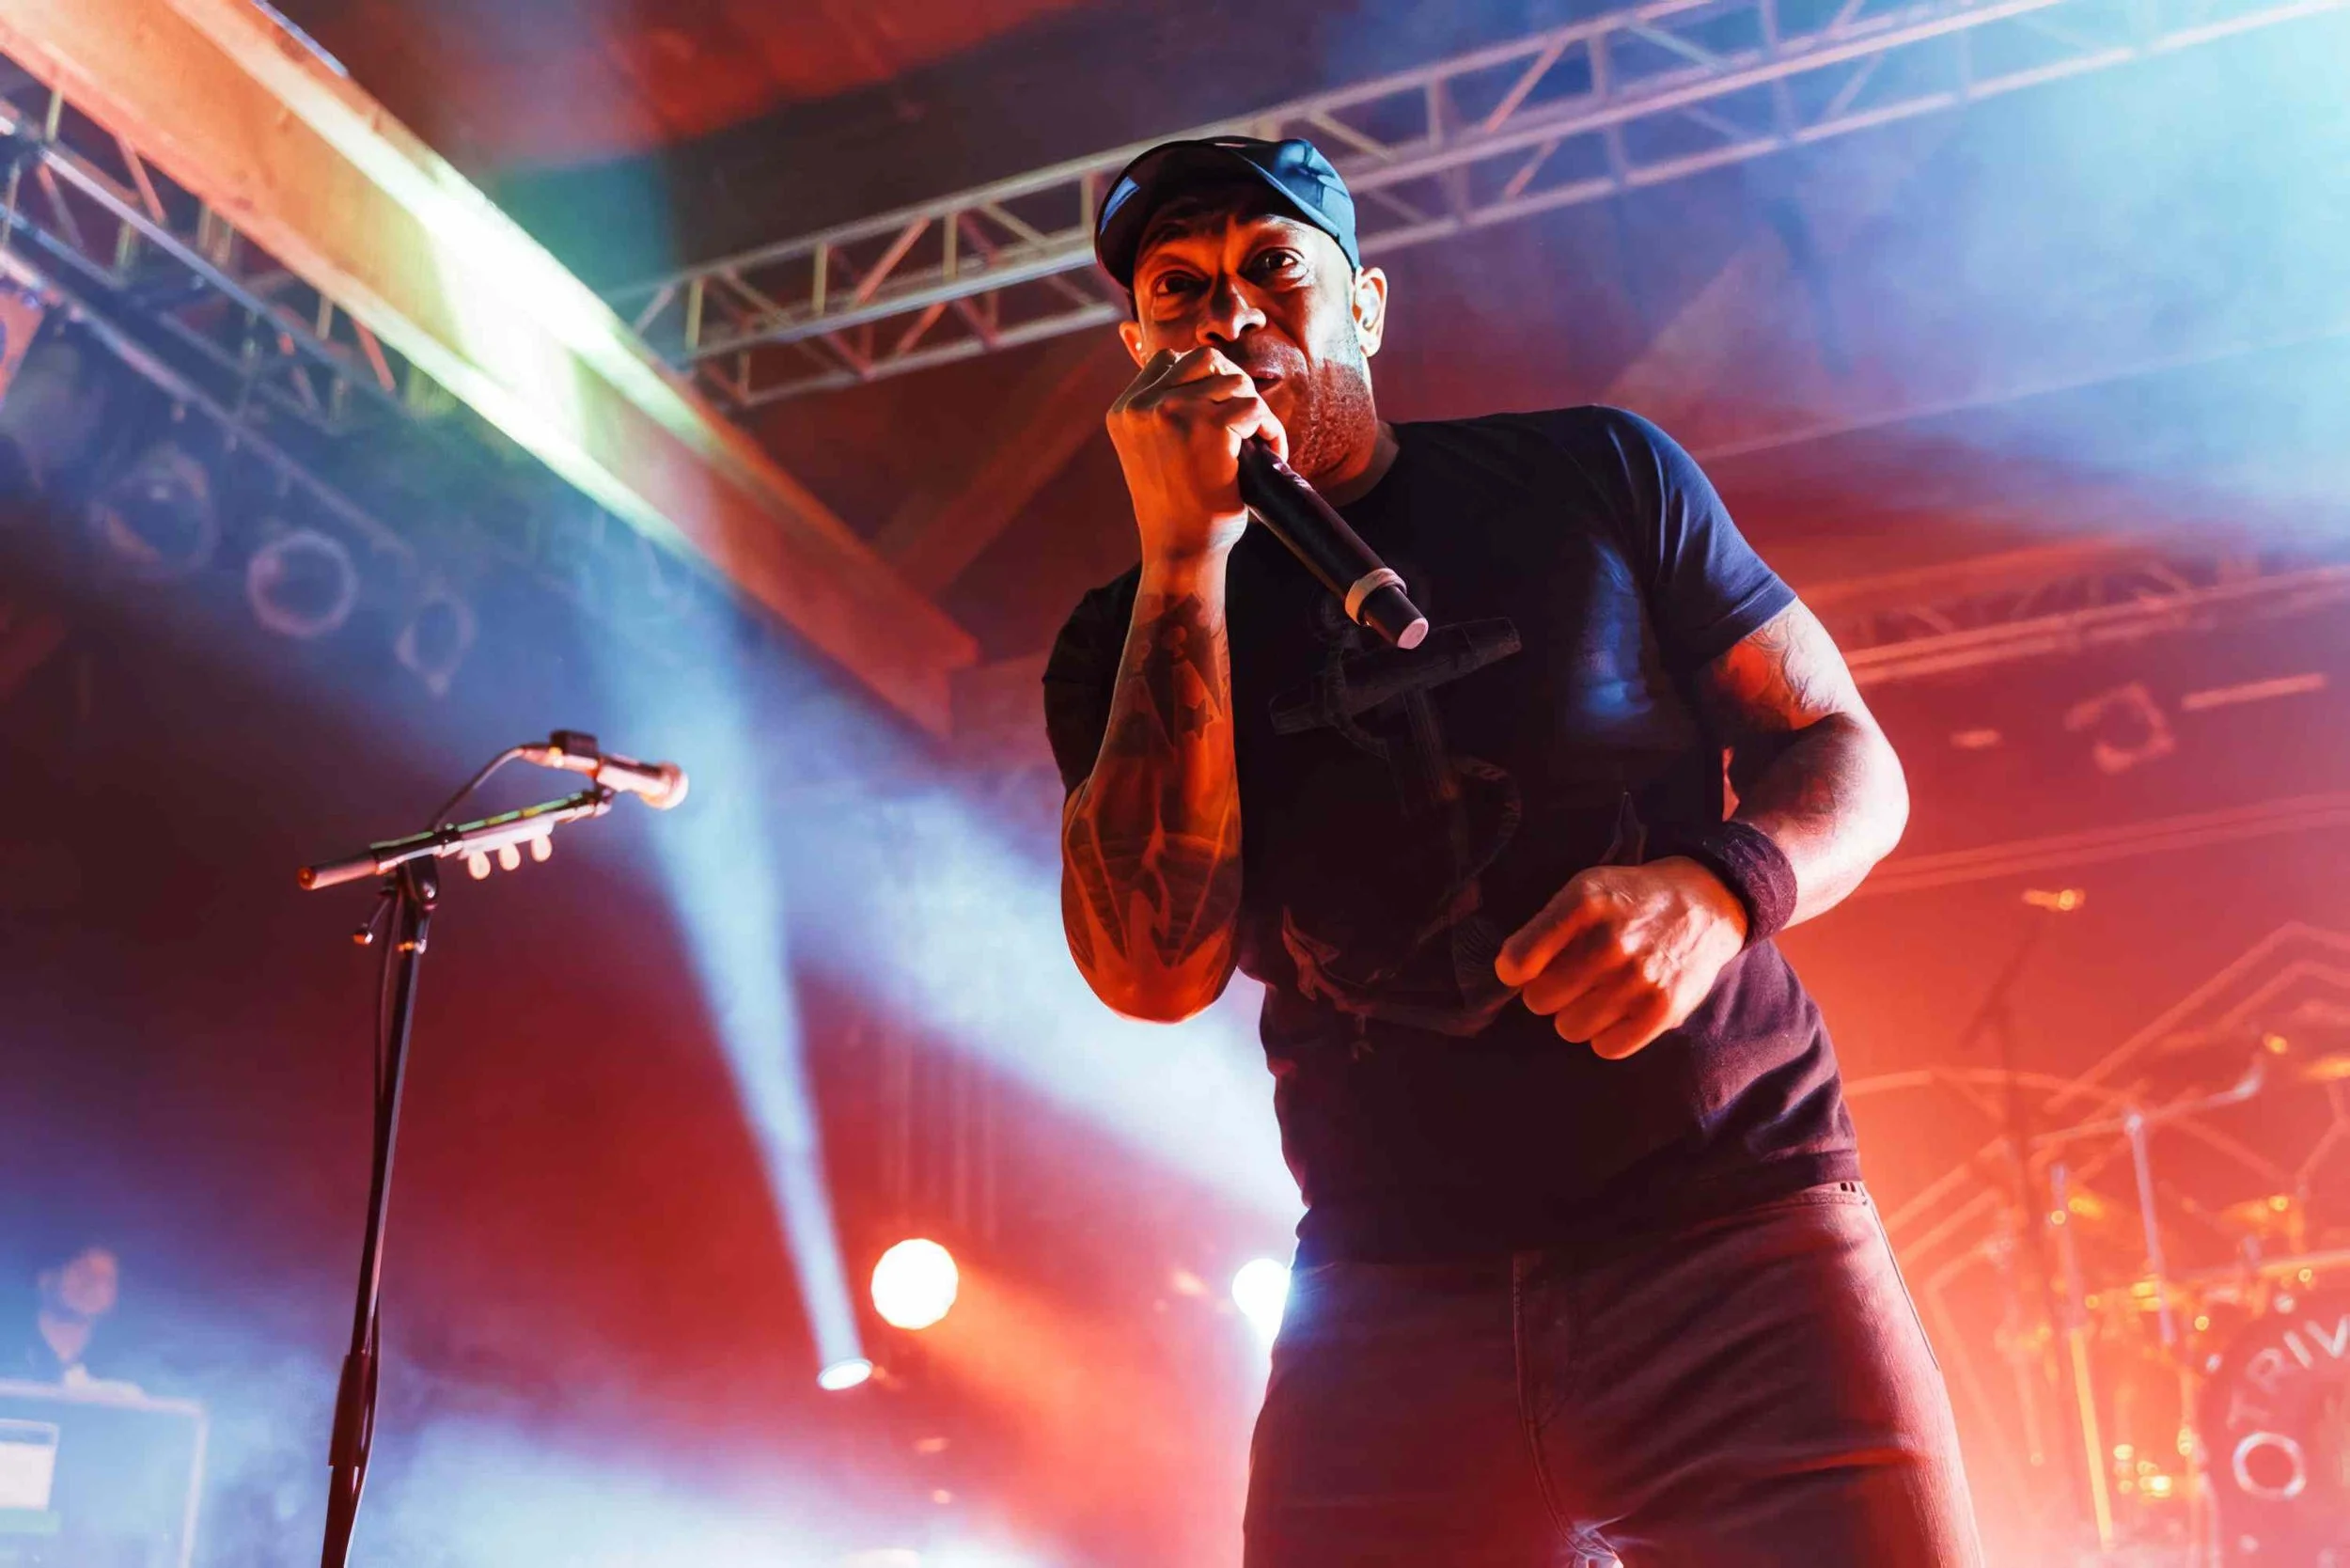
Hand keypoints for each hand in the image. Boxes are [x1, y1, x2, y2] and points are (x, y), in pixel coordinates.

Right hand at [1106, 347, 1288, 568]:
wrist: (1179, 550)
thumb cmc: (1173, 507)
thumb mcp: (1149, 450)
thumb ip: (1159, 412)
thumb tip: (1177, 358)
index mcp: (1124, 411)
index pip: (1168, 360)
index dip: (1203, 378)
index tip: (1220, 409)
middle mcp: (1142, 406)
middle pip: (1204, 360)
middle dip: (1233, 383)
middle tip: (1245, 420)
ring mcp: (1173, 412)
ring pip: (1235, 380)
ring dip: (1255, 409)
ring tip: (1259, 441)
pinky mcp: (1208, 427)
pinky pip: (1255, 408)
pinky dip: (1271, 429)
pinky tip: (1271, 453)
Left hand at [1495, 858, 1748, 1058]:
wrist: (1702, 905)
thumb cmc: (1629, 901)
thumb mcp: (1584, 889)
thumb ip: (1542, 927)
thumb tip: (1509, 974)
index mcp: (1584, 902)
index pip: (1519, 960)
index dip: (1513, 971)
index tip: (1522, 970)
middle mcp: (1612, 940)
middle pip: (1540, 1000)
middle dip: (1547, 993)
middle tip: (1569, 979)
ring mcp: (1640, 976)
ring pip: (1570, 1029)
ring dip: (1576, 1016)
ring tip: (1596, 994)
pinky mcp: (1665, 1008)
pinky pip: (1607, 1048)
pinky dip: (1606, 1036)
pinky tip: (1617, 1012)